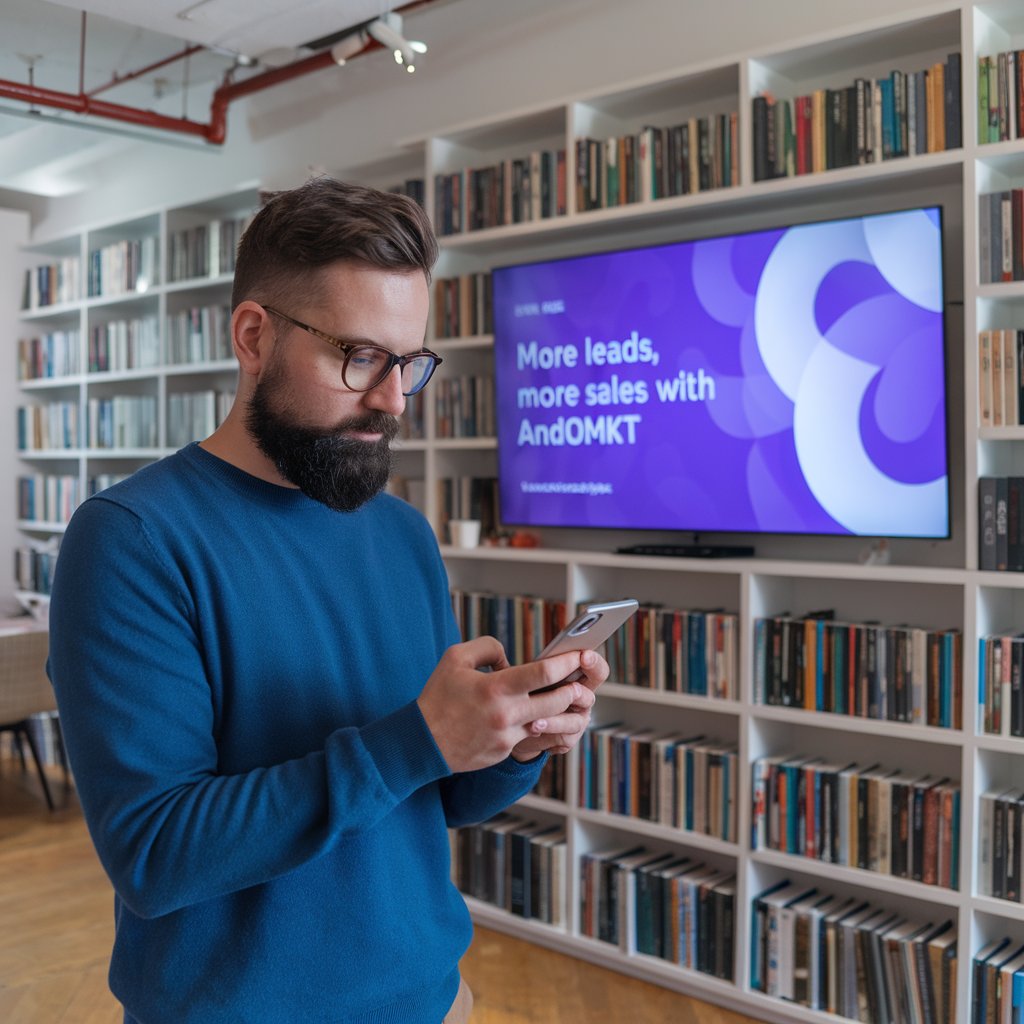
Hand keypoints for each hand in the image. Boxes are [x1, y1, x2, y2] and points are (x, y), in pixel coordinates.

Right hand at [416, 638, 604, 773]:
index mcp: (495, 687)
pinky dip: (539, 725)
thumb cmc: (438, 696)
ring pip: (549, 722)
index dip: (566, 662)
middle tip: (581, 681)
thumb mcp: (455, 658)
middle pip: (557, 701)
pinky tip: (542, 717)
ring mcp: (507, 736)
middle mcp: (505, 713)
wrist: (422, 742)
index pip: (543, 673)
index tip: (578, 655)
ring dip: (563, 711)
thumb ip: (487, 647)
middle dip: (574, 689)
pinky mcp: (504, 751)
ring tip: (569, 700)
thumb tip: (510, 658)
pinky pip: (531, 737)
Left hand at [510, 648, 606, 761]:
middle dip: (579, 692)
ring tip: (535, 721)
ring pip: (574, 721)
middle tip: (572, 689)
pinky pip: (562, 738)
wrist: (516, 725)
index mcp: (577, 679)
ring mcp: (577, 720)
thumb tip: (518, 649)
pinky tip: (532, 730)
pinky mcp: (568, 739)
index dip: (593, 662)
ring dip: (555, 720)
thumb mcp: (528, 677)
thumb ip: (535, 668)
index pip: (595, 668)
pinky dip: (546, 733)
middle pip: (590, 697)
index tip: (584, 656)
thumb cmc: (526, 693)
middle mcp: (582, 699)